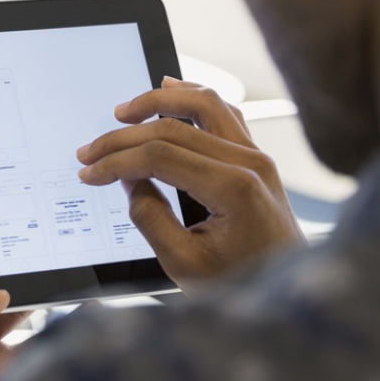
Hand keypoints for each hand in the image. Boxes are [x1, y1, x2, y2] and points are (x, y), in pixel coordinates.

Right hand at [77, 77, 305, 293]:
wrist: (290, 291)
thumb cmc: (242, 282)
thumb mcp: (185, 264)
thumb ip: (150, 218)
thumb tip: (127, 179)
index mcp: (234, 189)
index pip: (159, 156)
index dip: (116, 161)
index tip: (89, 173)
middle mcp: (250, 163)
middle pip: (173, 128)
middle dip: (123, 137)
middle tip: (90, 152)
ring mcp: (256, 156)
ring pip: (204, 103)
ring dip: (158, 101)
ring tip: (124, 111)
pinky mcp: (255, 157)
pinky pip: (223, 111)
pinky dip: (192, 97)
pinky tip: (170, 89)